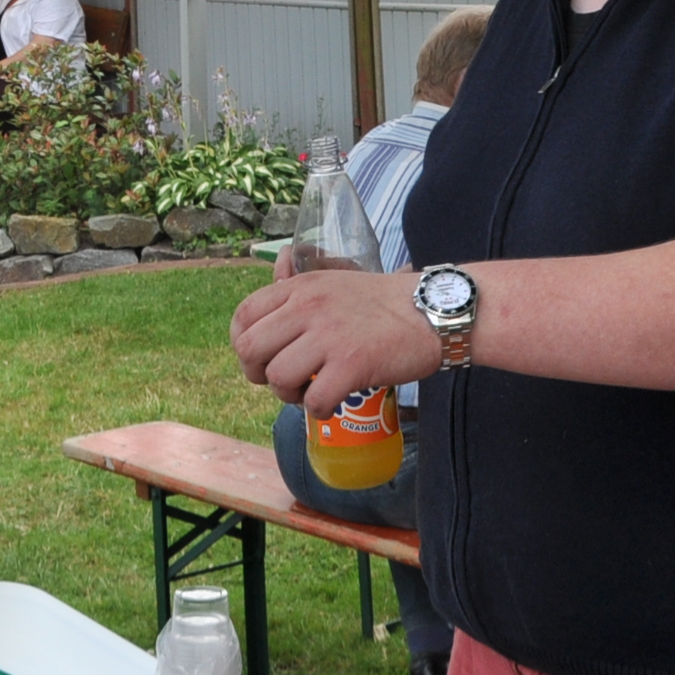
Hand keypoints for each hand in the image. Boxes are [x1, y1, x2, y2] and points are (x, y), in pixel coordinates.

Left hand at [231, 268, 439, 416]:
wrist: (431, 311)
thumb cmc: (382, 302)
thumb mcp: (334, 280)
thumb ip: (300, 284)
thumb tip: (276, 264)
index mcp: (300, 287)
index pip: (244, 316)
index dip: (243, 344)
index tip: (261, 359)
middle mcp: (308, 307)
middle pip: (250, 349)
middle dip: (258, 374)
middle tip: (284, 380)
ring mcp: (329, 336)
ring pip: (277, 377)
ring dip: (289, 395)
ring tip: (310, 392)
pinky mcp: (351, 364)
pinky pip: (313, 400)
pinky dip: (318, 410)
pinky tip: (332, 403)